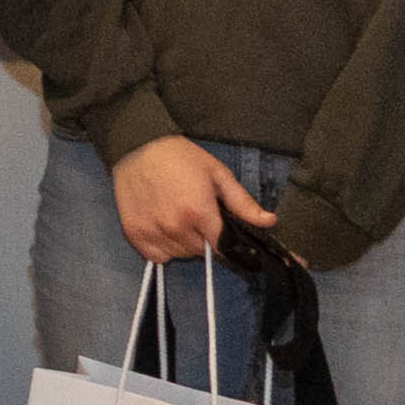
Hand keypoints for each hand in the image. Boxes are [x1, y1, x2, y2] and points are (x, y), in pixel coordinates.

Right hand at [111, 133, 278, 261]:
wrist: (138, 147)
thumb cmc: (181, 158)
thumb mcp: (217, 174)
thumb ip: (243, 203)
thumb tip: (270, 222)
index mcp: (198, 213)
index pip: (222, 247)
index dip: (226, 241)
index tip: (222, 229)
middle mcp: (174, 228)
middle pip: (201, 252)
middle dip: (204, 239)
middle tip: (197, 215)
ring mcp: (152, 233)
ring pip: (179, 255)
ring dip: (184, 243)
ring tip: (178, 218)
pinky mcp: (134, 235)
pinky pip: (157, 257)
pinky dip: (163, 247)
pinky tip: (162, 227)